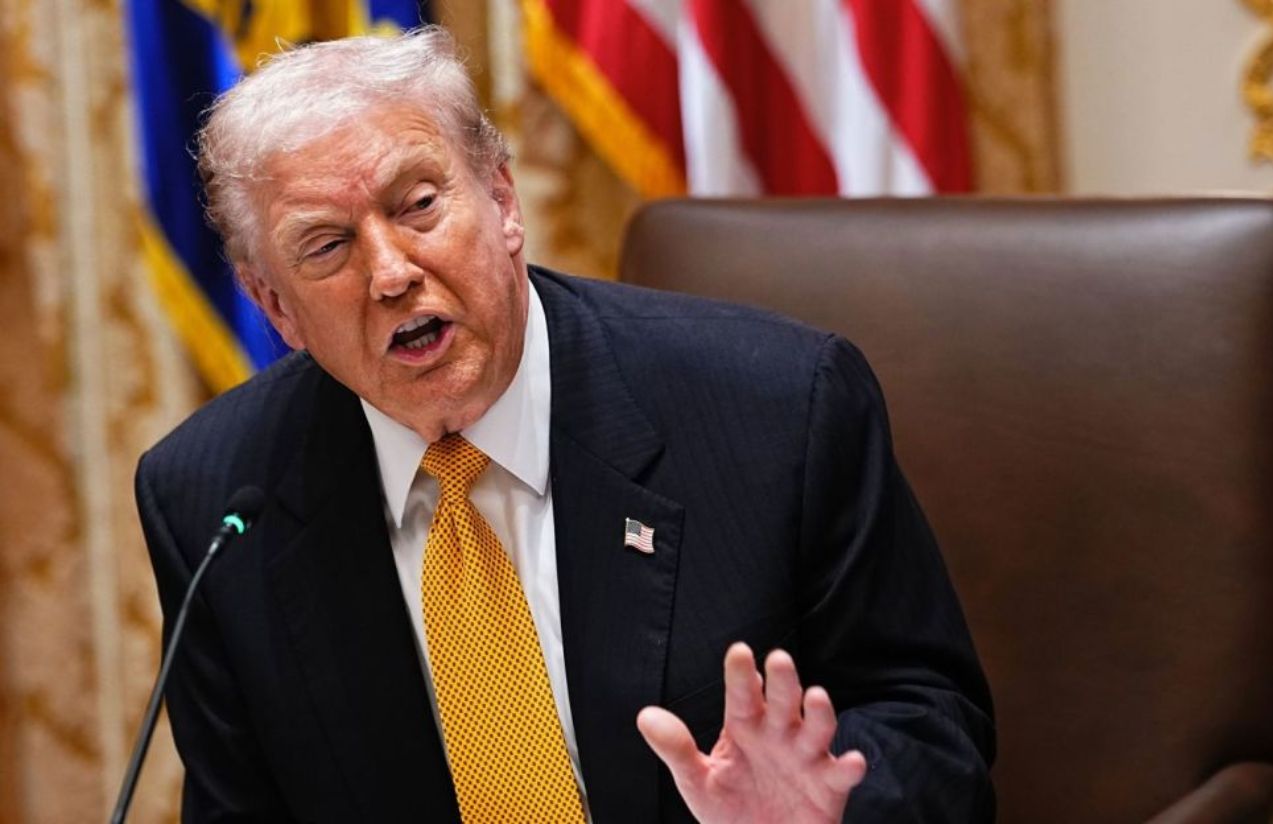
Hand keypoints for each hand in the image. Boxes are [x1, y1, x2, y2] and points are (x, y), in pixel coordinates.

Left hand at [637, 643, 866, 822]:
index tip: (739, 652)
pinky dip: (850, 767)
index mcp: (746, 726)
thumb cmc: (729, 809)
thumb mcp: (697, 782)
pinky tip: (854, 760)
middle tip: (779, 659)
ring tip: (817, 697)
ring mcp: (806, 758)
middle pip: (783, 702)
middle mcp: (779, 734)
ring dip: (819, 714)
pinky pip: (841, 774)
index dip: (741, 674)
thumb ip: (675, 749)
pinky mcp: (829, 787)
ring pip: (817, 729)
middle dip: (783, 681)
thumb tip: (645, 715)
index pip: (743, 694)